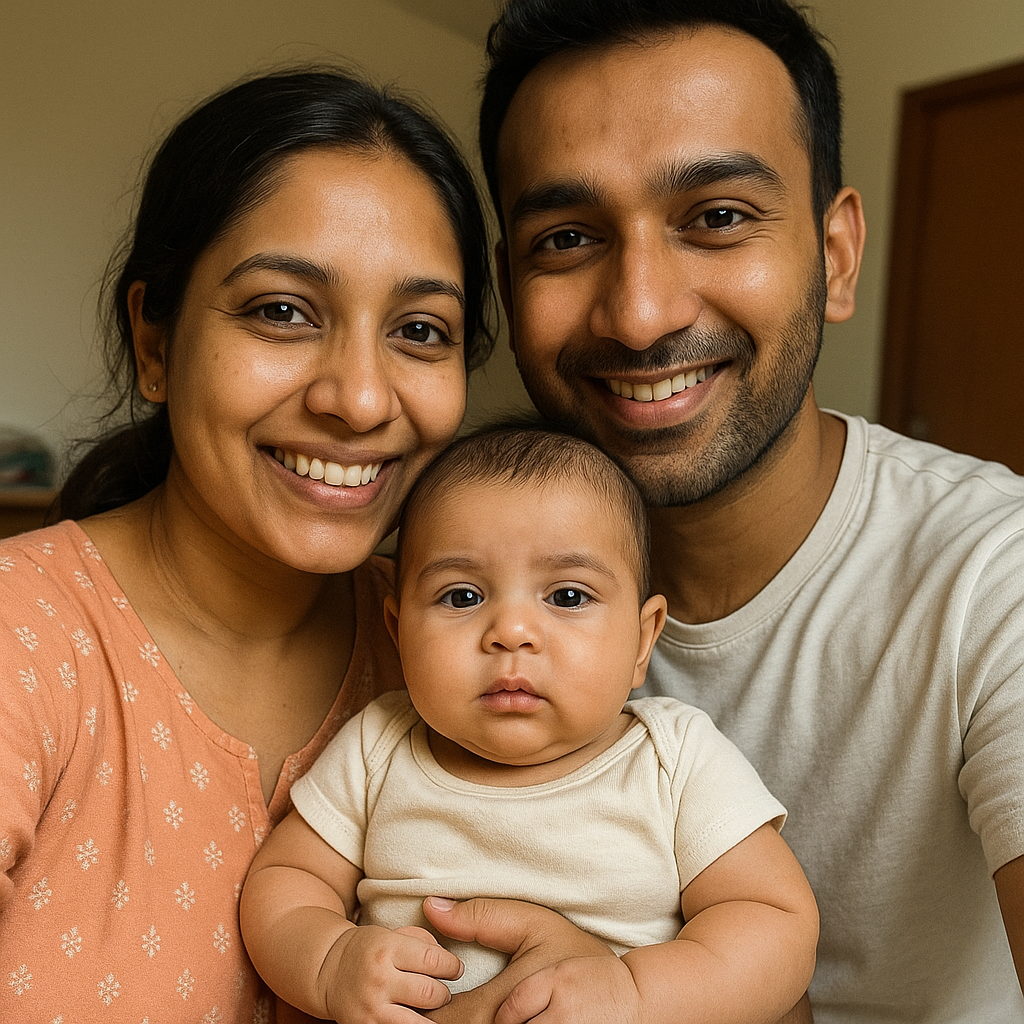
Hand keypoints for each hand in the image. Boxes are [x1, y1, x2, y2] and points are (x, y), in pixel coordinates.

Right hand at [324, 924, 462, 1023]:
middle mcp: (379, 978)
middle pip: (429, 992)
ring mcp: (371, 1007)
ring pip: (418, 1021)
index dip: (452, 966)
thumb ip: (422, 941)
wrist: (330, 970)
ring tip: (431, 1007)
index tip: (455, 969)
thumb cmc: (369, 948)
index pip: (433, 960)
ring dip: (432, 1016)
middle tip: (442, 991)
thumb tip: (449, 960)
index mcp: (387, 948)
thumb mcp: (392, 933)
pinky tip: (416, 1017)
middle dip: (443, 993)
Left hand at [421, 897, 614, 1023]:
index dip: (421, 1013)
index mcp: (506, 998)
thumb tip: (431, 908)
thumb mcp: (532, 926)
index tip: (410, 1002)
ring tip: (455, 1014)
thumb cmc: (576, 958)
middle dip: (437, 1020)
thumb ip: (482, 919)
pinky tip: (488, 1019)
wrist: (630, 998)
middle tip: (420, 1009)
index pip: (446, 1019)